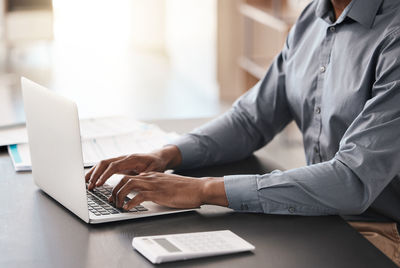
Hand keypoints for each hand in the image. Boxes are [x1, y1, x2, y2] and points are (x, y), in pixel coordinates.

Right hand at [85, 145, 181, 189]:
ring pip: (102, 164)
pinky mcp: (118, 164)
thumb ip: (147, 173)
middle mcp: (123, 158)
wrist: (157, 157)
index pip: (114, 166)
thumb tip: (138, 178)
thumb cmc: (156, 163)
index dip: (105, 175)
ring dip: (93, 173)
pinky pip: (104, 167)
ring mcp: (120, 160)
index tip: (98, 184)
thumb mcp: (155, 169)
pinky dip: (96, 172)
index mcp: (131, 159)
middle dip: (95, 174)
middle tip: (89, 186)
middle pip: (104, 163)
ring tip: (85, 184)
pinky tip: (90, 180)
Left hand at [108, 172, 228, 209]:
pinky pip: (139, 196)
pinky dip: (130, 202)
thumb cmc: (186, 189)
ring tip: (117, 205)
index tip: (114, 193)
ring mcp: (154, 185)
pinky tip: (128, 208)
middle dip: (114, 190)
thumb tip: (147, 195)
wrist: (199, 188)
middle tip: (111, 200)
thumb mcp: (167, 186)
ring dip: (119, 195)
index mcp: (152, 175)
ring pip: (128, 184)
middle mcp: (151, 177)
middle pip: (125, 178)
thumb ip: (156, 187)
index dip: (119, 185)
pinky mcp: (158, 193)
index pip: (130, 176)